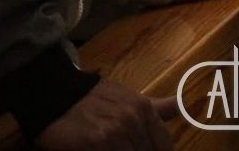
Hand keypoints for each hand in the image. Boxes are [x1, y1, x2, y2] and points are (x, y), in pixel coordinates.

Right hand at [36, 79, 175, 149]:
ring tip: (112, 147)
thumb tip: (182, 104)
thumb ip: (157, 107)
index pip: (164, 147)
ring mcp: (117, 130)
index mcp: (144, 108)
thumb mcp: (127, 98)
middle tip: (121, 146)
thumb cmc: (93, 98)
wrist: (56, 93)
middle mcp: (134, 118)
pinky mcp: (99, 141)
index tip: (144, 149)